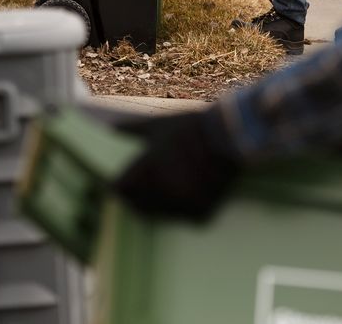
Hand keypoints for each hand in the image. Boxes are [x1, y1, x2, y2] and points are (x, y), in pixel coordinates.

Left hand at [111, 111, 237, 220]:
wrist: (231, 135)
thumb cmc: (192, 127)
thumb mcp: (160, 125)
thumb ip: (133, 130)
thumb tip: (110, 129)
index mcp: (145, 170)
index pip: (120, 190)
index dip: (122, 186)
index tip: (126, 183)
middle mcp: (160, 191)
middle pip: (138, 206)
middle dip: (140, 198)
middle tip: (152, 186)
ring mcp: (179, 204)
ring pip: (160, 214)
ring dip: (162, 205)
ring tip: (174, 187)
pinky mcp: (199, 212)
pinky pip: (184, 217)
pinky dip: (186, 208)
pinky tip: (192, 191)